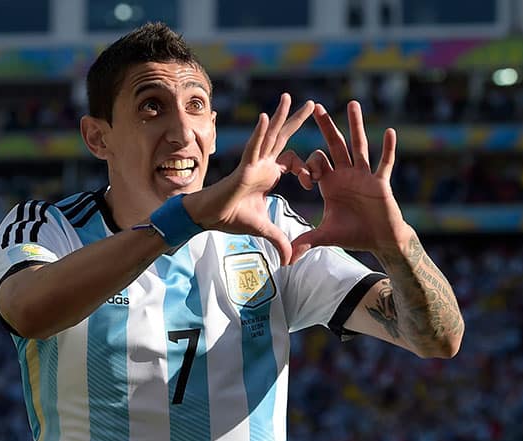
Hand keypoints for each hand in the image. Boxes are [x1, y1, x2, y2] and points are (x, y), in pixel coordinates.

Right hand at [186, 93, 313, 264]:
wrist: (210, 218)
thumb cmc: (232, 218)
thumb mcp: (264, 230)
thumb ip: (279, 241)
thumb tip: (290, 261)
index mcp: (269, 174)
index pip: (293, 161)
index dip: (306, 168)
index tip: (311, 181)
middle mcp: (263, 164)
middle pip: (284, 138)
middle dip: (297, 120)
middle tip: (313, 103)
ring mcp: (253, 163)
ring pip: (269, 136)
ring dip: (279, 116)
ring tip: (288, 97)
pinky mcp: (243, 168)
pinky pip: (254, 147)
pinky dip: (260, 132)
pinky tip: (266, 116)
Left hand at [284, 101, 410, 262]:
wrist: (380, 240)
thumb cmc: (355, 234)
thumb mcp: (326, 236)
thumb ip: (306, 242)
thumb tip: (286, 260)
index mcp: (331, 183)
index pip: (316, 162)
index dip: (308, 166)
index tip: (306, 181)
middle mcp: (347, 174)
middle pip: (335, 145)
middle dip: (326, 127)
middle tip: (316, 107)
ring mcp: (365, 176)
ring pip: (359, 146)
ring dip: (355, 126)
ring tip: (352, 104)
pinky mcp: (381, 183)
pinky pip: (385, 163)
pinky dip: (388, 149)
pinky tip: (389, 132)